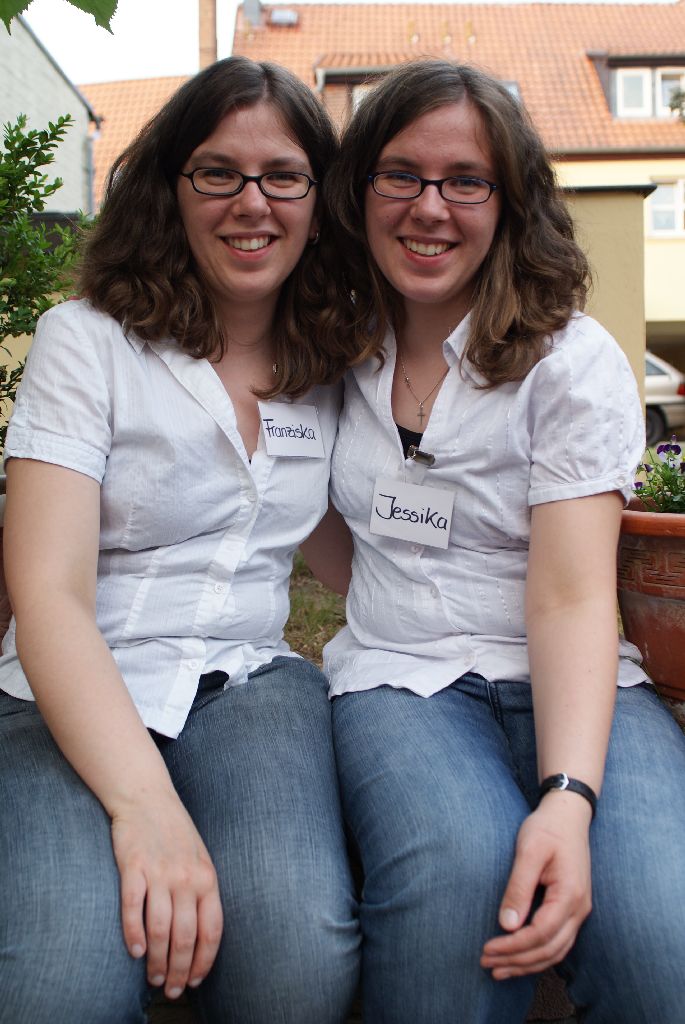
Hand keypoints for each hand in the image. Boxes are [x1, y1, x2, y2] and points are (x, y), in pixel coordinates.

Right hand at [111, 791, 222, 997]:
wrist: (147, 797)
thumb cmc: (175, 832)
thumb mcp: (200, 859)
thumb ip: (202, 891)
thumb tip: (200, 936)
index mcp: (207, 877)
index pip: (212, 930)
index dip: (204, 961)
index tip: (195, 981)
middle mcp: (186, 878)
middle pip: (186, 937)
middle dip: (180, 971)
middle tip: (172, 990)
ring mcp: (159, 873)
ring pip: (161, 930)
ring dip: (157, 961)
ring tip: (154, 979)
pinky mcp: (133, 867)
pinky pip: (133, 909)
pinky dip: (133, 935)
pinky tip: (135, 952)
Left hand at [480, 793, 591, 978]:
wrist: (569, 816)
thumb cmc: (548, 828)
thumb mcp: (529, 851)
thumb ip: (518, 887)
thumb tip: (507, 924)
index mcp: (569, 894)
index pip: (540, 934)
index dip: (513, 946)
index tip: (487, 948)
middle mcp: (579, 909)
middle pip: (549, 950)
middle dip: (516, 961)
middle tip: (486, 963)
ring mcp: (579, 911)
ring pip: (555, 951)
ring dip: (527, 964)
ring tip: (498, 969)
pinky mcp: (572, 910)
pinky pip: (557, 942)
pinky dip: (537, 955)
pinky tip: (517, 958)